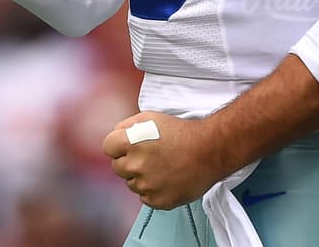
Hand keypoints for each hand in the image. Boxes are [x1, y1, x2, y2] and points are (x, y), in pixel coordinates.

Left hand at [102, 112, 226, 209]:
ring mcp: (146, 185)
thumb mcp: (152, 117)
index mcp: (131, 143)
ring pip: (132, 184)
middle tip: (150, 156)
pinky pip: (146, 197)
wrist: (211, 150)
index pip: (108, 147)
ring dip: (142, 177)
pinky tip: (167, 178)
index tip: (130, 146)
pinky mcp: (157, 200)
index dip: (119, 145)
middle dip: (130, 161)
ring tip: (163, 166)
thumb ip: (128, 126)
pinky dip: (154, 190)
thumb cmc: (184, 132)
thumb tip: (117, 135)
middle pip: (117, 168)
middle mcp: (135, 166)